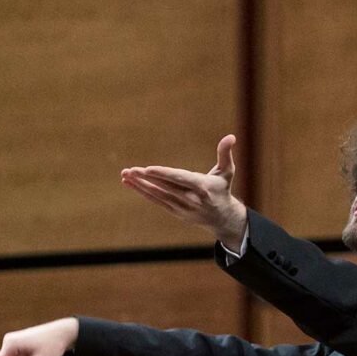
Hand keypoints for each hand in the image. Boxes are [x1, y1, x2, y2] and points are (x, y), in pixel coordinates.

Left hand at [119, 134, 248, 249]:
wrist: (221, 218)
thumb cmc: (222, 189)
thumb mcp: (227, 171)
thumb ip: (225, 153)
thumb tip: (231, 137)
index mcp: (202, 187)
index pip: (179, 179)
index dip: (163, 174)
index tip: (147, 169)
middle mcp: (190, 199)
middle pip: (164, 187)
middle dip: (146, 178)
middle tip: (130, 170)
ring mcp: (181, 207)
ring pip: (157, 195)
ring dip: (140, 185)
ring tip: (126, 175)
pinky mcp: (174, 212)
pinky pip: (155, 201)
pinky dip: (143, 192)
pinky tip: (130, 184)